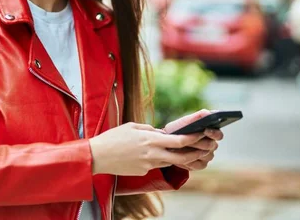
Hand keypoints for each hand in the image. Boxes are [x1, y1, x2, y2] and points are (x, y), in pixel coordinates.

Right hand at [88, 122, 209, 175]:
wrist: (98, 156)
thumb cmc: (113, 138)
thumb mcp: (132, 126)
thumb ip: (149, 129)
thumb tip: (160, 133)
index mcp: (151, 140)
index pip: (179, 141)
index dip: (193, 138)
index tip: (200, 134)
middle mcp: (152, 154)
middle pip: (181, 157)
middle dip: (194, 153)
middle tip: (202, 148)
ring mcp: (148, 165)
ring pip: (169, 162)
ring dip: (177, 157)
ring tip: (183, 151)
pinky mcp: (143, 172)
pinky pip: (155, 165)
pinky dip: (158, 160)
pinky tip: (151, 154)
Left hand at [163, 109, 223, 170]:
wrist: (167, 143)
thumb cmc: (178, 130)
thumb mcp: (184, 122)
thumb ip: (197, 116)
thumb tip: (208, 113)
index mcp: (211, 132)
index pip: (219, 134)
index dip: (214, 133)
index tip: (205, 130)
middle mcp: (212, 144)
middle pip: (212, 146)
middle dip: (200, 142)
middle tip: (189, 141)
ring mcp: (207, 155)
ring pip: (206, 156)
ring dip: (193, 152)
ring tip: (181, 149)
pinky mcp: (201, 165)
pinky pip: (199, 165)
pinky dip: (190, 162)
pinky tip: (180, 158)